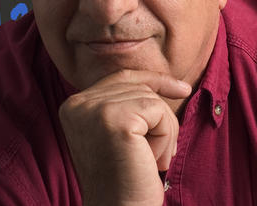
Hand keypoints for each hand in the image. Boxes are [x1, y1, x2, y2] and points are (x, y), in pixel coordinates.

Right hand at [59, 69, 192, 205]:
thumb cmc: (126, 179)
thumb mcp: (120, 133)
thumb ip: (127, 104)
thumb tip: (164, 81)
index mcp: (73, 106)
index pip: (122, 78)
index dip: (155, 81)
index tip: (183, 89)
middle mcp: (78, 104)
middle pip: (139, 86)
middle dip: (160, 119)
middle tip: (153, 156)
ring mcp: (95, 110)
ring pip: (152, 98)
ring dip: (164, 132)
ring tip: (149, 161)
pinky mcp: (117, 120)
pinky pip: (159, 111)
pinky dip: (166, 137)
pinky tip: (153, 161)